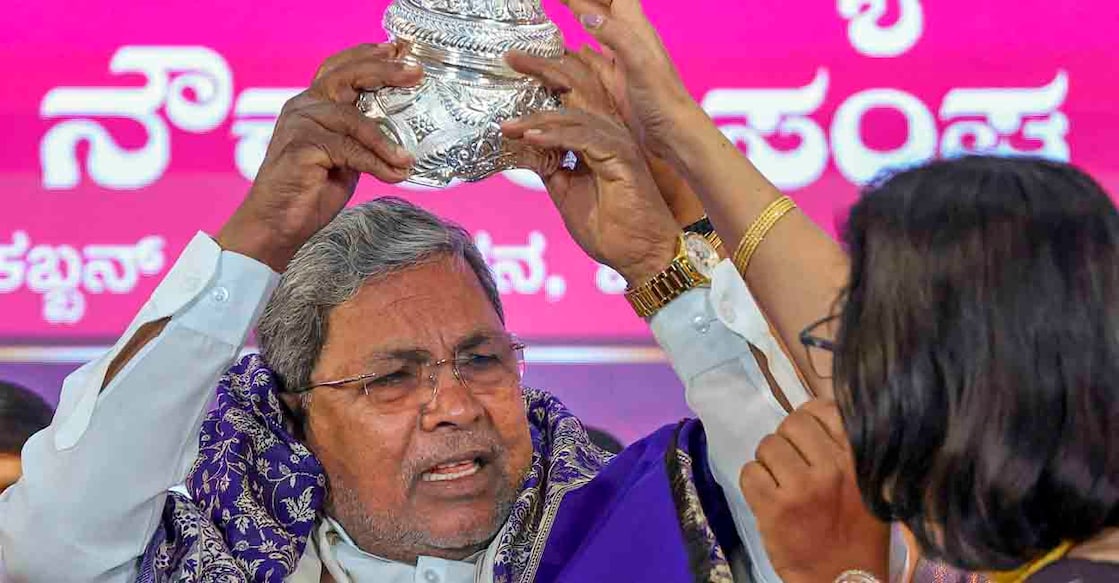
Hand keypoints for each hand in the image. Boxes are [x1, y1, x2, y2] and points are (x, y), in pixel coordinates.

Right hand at [217, 43, 420, 271]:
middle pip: (346, 76)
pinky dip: (376, 163)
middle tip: (415, 73)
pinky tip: (395, 174)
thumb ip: (362, 139)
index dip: (369, 56)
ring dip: (386, 141)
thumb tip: (400, 135)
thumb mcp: (344, 158)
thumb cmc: (309, 191)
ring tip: (407, 159)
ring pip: (354, 120)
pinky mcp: (301, 147)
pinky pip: (349, 150)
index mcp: (312, 105)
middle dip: (384, 71)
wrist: (277, 224)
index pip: (340, 68)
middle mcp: (303, 107)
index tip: (398, 50)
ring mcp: (299, 124)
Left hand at [501, 109, 677, 285]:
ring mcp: (618, 144)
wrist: (640, 255)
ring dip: (538, 123)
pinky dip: (556, 136)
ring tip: (511, 129)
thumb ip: (552, 172)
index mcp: (599, 146)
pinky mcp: (622, 156)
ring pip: (573, 121)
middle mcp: (610, 139)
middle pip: (566, 113)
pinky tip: (532, 139)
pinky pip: (584, 138)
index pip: (565, 120)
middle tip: (503, 125)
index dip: (534, 119)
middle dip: (532, 115)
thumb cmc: (613, 231)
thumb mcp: (568, 196)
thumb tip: (527, 155)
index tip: (505, 128)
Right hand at [558, 0, 703, 159]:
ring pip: (598, 31)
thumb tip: (586, 16)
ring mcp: (622, 63)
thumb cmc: (663, 100)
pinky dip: (581, 50)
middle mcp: (628, 42)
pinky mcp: (616, 84)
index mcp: (635, 30)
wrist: (674, 135)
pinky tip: (573, 48)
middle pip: (602, 8)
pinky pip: (595, 60)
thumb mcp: (640, 63)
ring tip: (560, 7)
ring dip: (581, 17)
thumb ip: (615, 36)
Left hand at [740, 400, 890, 582]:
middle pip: (791, 424)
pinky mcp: (774, 507)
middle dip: (787, 442)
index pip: (822, 409)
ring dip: (769, 463)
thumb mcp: (867, 482)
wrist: (845, 579)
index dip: (808, 419)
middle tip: (793, 466)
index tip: (807, 438)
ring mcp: (801, 487)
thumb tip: (809, 410)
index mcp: (857, 459)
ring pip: (767, 446)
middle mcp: (832, 467)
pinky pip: (749, 472)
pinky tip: (768, 498)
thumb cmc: (857, 531)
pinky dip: (754, 483)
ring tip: (781, 485)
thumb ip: (844, 448)